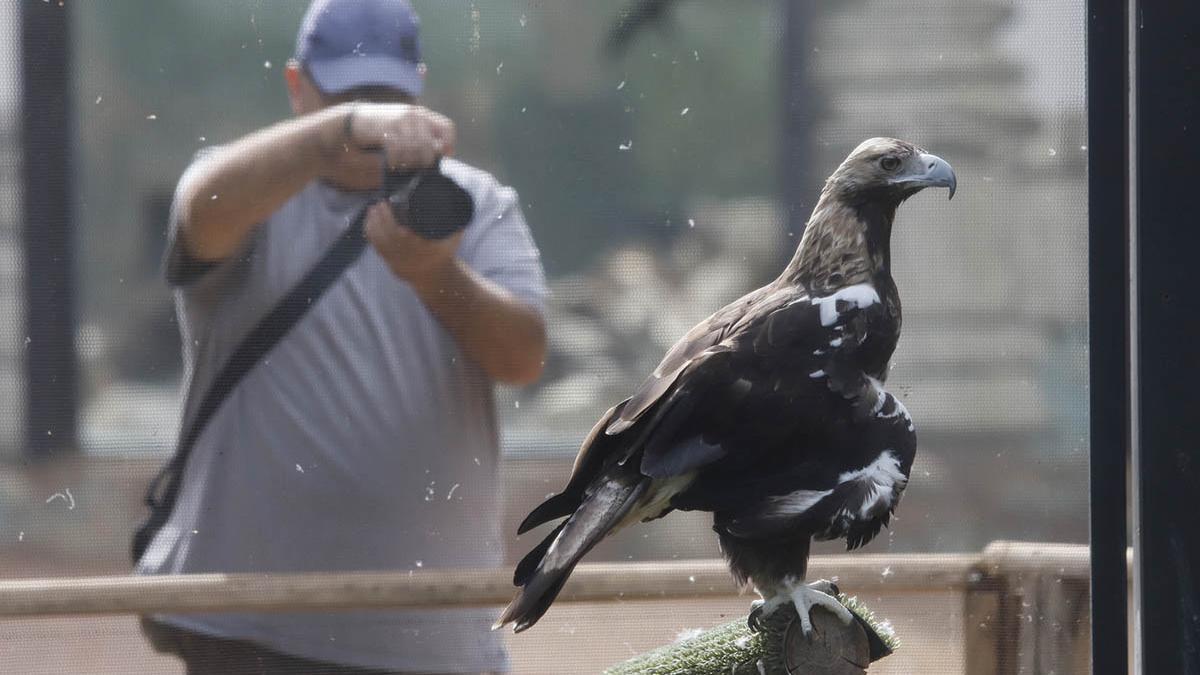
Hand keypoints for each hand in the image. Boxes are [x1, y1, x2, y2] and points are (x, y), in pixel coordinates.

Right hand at [322, 103, 456, 189]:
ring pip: (418, 150)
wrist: (342, 128)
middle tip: (407, 167)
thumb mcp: (399, 140)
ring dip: (408, 163)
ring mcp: (401, 119)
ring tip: (396, 164)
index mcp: (420, 116)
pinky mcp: (387, 127)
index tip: (443, 157)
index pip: (447, 129)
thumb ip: (418, 148)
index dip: (447, 145)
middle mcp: (414, 115)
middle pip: (432, 148)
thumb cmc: (372, 138)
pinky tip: (389, 163)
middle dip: (421, 163)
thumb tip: (436, 161)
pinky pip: (400, 150)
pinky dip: (395, 161)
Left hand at [364, 201, 463, 289]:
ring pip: (379, 243)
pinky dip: (371, 235)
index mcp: (421, 250)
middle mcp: (408, 257)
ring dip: (373, 225)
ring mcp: (398, 261)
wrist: (437, 276)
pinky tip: (368, 223)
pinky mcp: (391, 263)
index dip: (388, 219)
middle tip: (378, 204)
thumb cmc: (444, 253)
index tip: (385, 204)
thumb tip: (458, 203)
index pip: (399, 234)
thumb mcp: (453, 239)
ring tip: (371, 210)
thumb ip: (456, 223)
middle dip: (379, 218)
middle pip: (386, 236)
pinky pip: (377, 249)